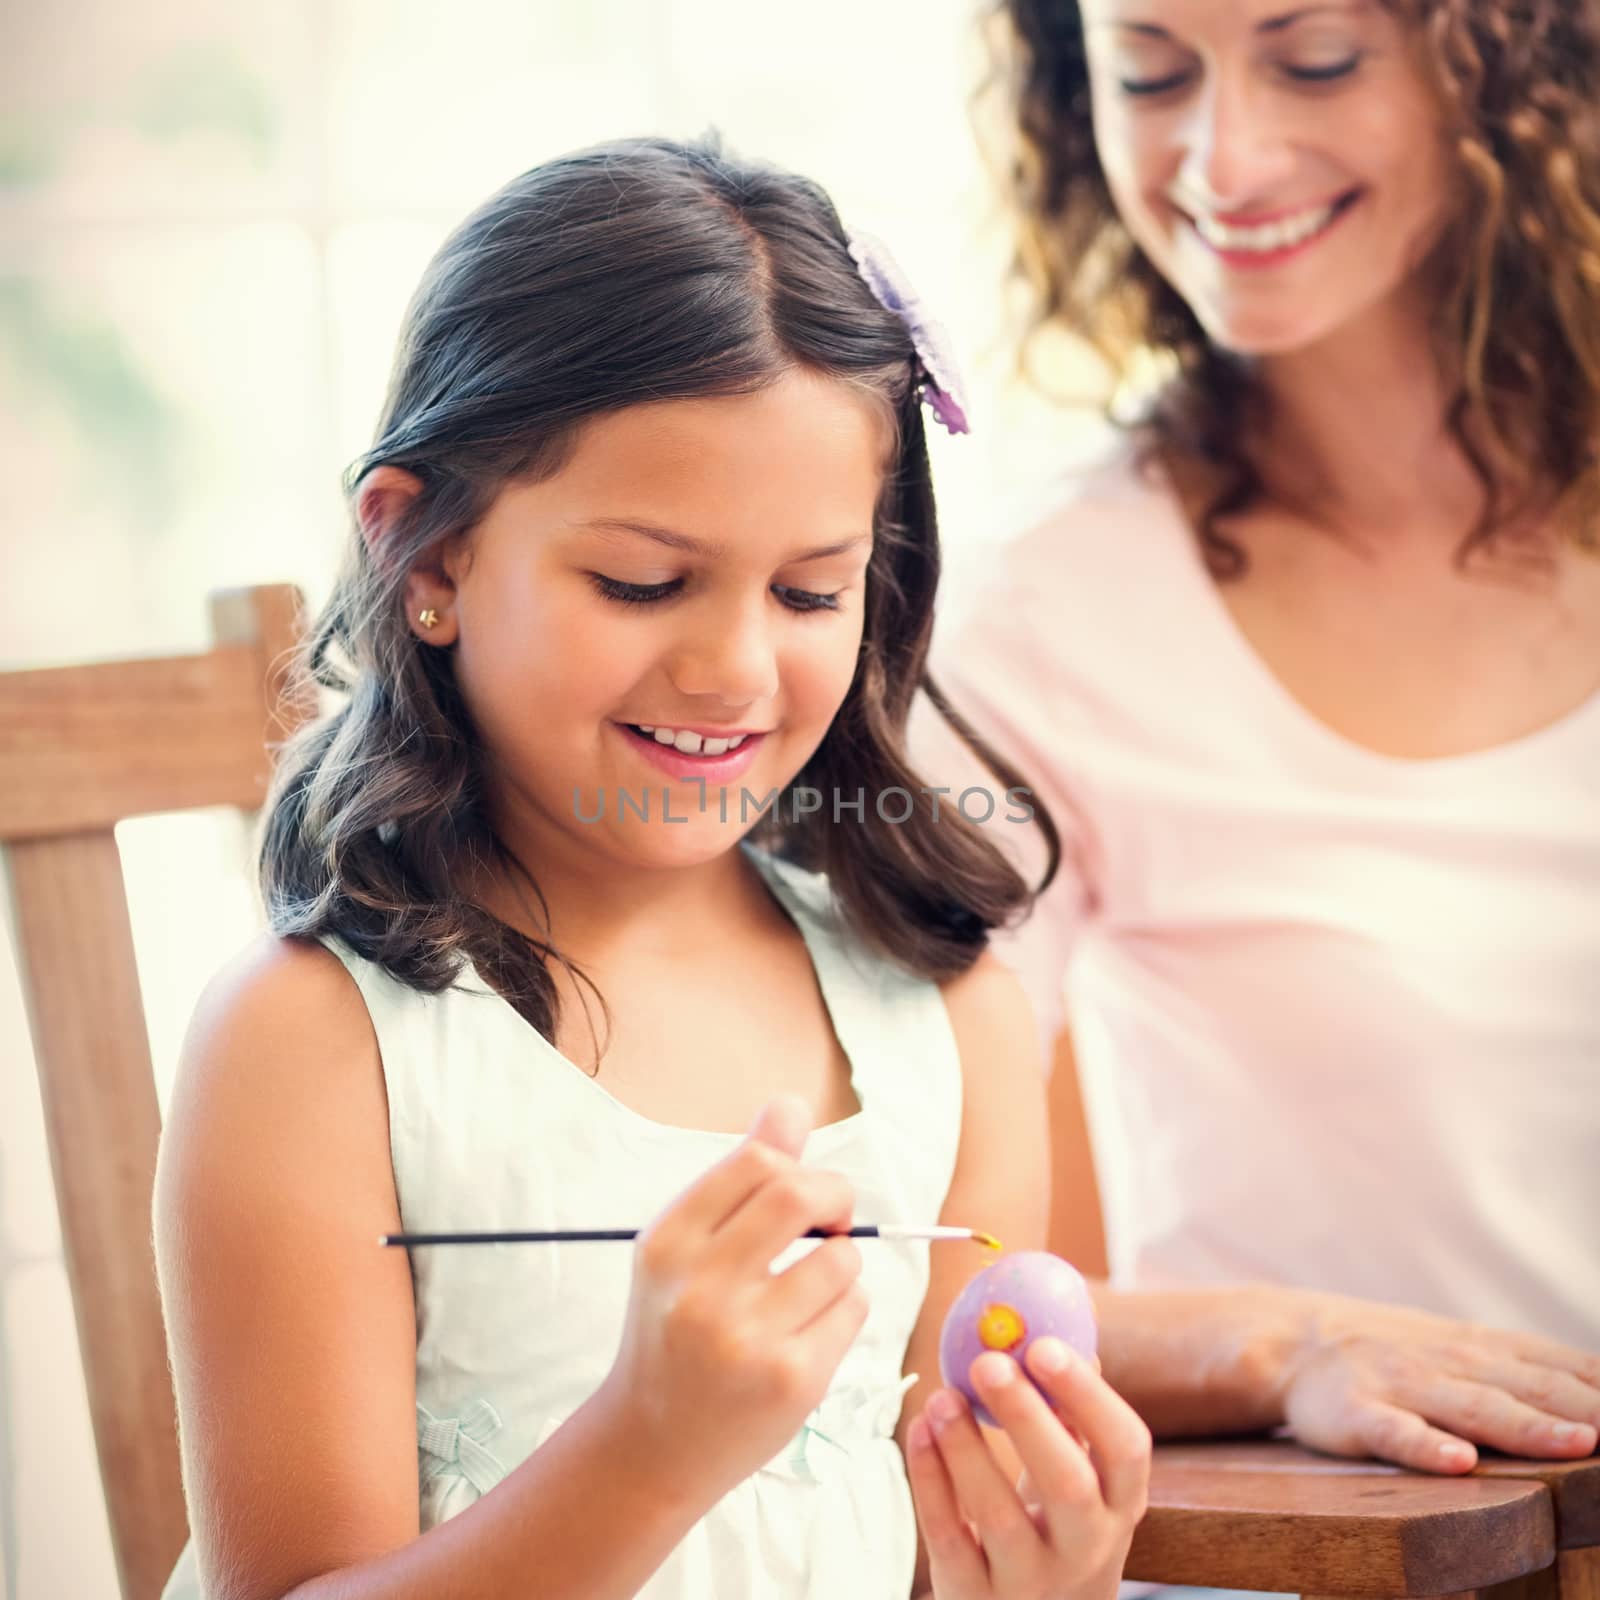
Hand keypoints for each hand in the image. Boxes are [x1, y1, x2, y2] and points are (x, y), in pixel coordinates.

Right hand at [600, 1094, 867, 1499]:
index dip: (796, 1164)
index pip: (755, 1163)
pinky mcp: (793, 1381)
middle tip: (831, 1219)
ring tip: (809, 1289)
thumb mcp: (685, 1249)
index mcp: (668, 1244)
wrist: (653, 1444)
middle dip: (835, 1196)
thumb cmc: (674, 1328)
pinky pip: (854, 1308)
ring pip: (841, 1256)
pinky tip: (808, 1332)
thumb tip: (790, 1105)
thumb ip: (738, 1177)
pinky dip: (844, 1308)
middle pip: (800, 1195)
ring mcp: (748, 1339)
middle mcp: (702, 1289)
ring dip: (841, 1262)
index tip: (801, 1189)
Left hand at [905, 1339, 1151, 1599]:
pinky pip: (949, 1536)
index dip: (1088, 1394)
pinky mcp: (976, 1598)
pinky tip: (918, 1431)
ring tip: (942, 1395)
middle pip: (1067, 1484)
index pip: (1127, 1448)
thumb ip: (1073, 1416)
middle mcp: (1086, 1548)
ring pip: (1000, 1516)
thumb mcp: (1084, 1485)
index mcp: (1119, 1505)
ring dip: (966, 1448)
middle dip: (1027, 1418)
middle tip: (988, 1362)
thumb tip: (1059, 1326)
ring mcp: (1031, 1582)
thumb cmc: (1058, 1531)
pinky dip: (930, 1480)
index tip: (1043, 1344)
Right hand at [1281, 1295, 1599, 1471]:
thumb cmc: (1396, 1357)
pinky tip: (1458, 1461)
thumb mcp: (1466, 1352)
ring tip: (1576, 1443)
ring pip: (1473, 1408)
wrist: (1293, 1343)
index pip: (1561, 1368)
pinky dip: (1427, 1446)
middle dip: (1591, 1411)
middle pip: (1531, 1389)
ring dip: (1527, 1426)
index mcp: (1482, 1349)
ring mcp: (1403, 1384)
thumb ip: (1532, 1371)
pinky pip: (1395, 1432)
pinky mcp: (1358, 1412)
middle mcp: (1450, 1362)